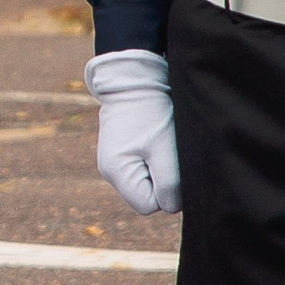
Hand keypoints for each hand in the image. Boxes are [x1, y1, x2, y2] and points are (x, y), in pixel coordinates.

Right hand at [85, 49, 180, 215]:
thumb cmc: (152, 113)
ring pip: (147, 183)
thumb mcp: (166, 150)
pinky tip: (155, 140)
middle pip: (148, 196)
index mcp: (117, 173)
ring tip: (160, 142)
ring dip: (160, 168)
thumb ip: (170, 185)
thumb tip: (173, 205)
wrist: (135, 79)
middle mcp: (111, 173)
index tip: (171, 163)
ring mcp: (114, 162)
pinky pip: (144, 169)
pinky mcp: (122, 152)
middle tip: (168, 151)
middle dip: (163, 180)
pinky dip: (154, 159)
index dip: (167, 190)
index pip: (150, 205)